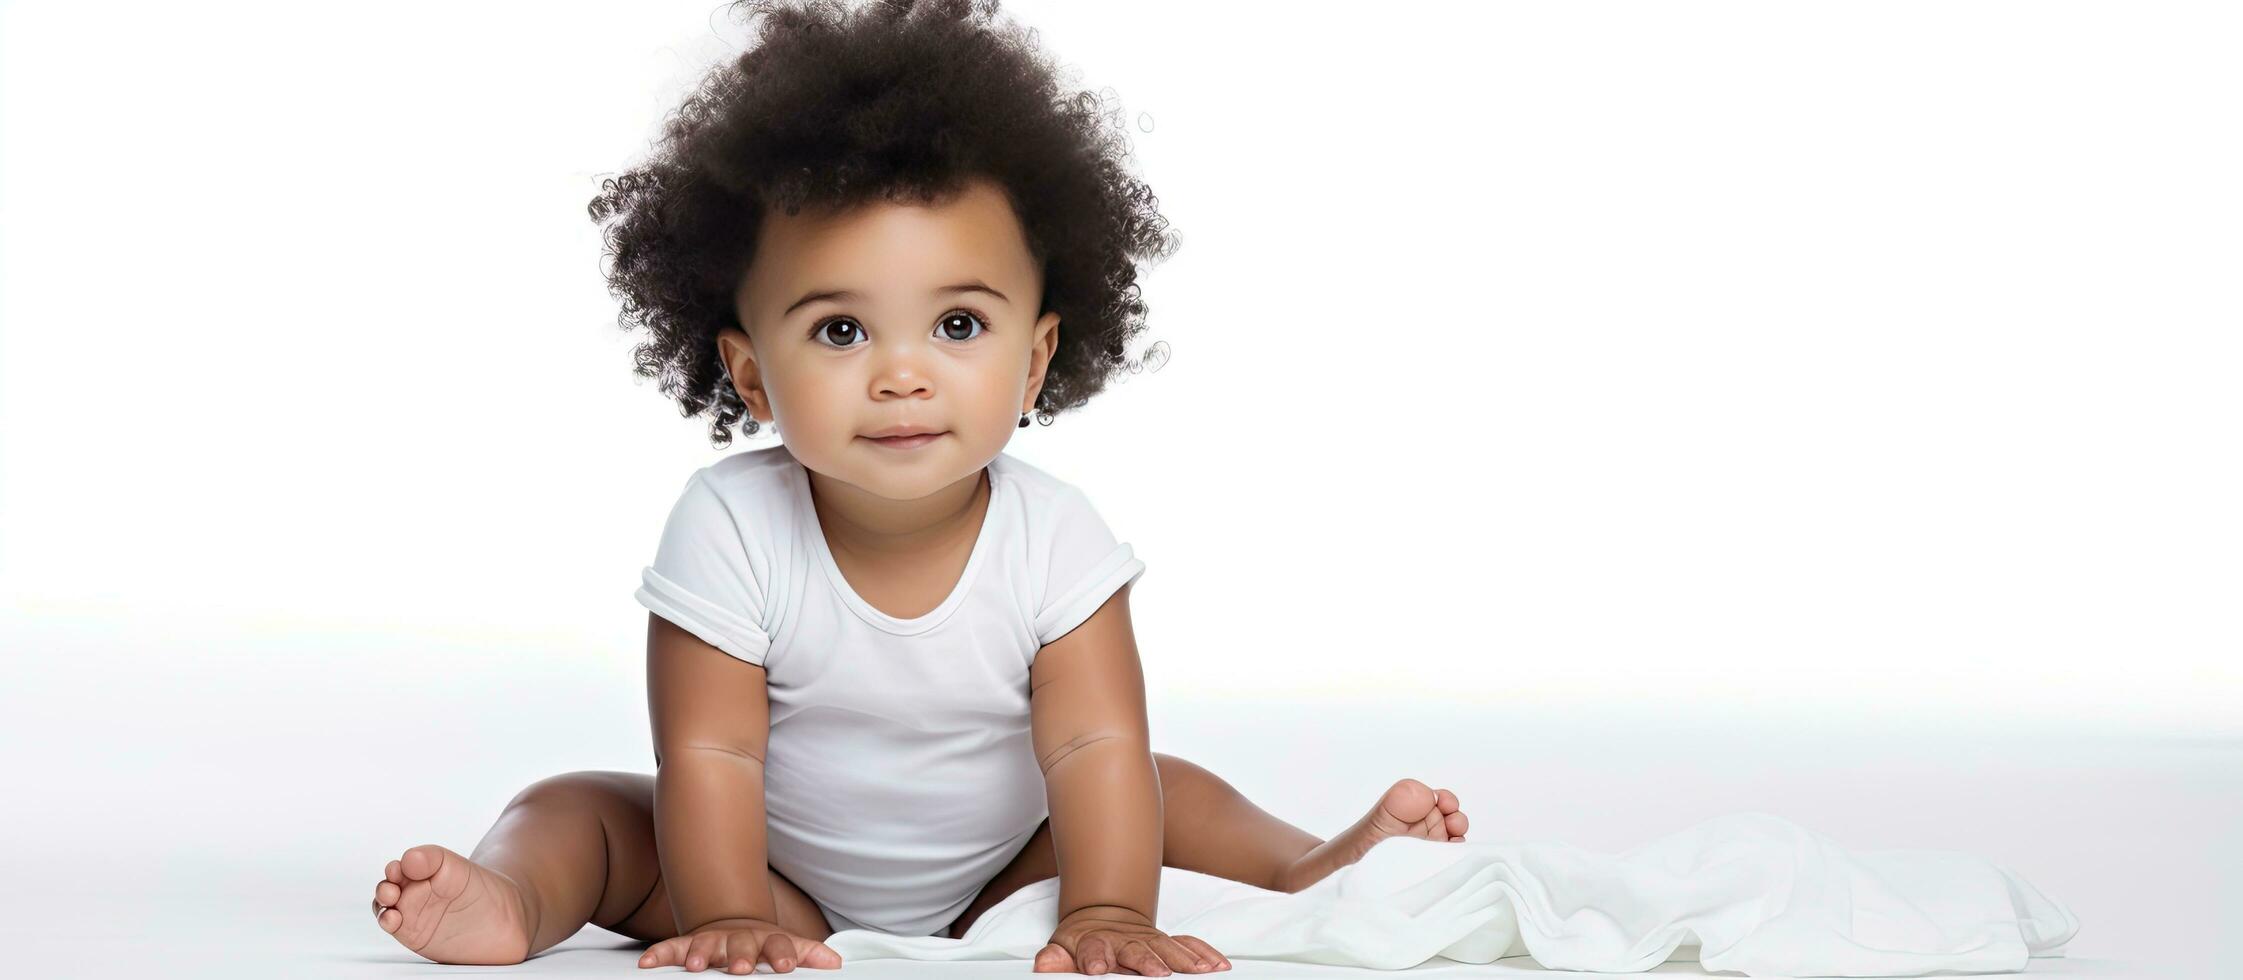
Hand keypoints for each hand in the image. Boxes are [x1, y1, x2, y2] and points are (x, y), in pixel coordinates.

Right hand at [638, 916, 842, 973]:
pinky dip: (660, 954)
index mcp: (767, 940)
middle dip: (740, 956)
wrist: (733, 922)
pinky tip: (648, 962)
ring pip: (706, 945)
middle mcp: (739, 939)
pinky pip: (672, 948)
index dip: (783, 954)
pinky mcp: (689, 944)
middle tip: (740, 968)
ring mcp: (713, 940)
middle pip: (741, 945)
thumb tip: (837, 963)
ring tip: (698, 966)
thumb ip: (809, 954)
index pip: (779, 945)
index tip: (785, 965)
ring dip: (701, 954)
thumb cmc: (763, 943)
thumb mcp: (788, 946)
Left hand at [1034, 905, 1230, 974]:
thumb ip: (1055, 960)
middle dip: (1148, 961)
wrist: (1103, 916)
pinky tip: (1217, 965)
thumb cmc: (1083, 942)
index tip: (1096, 967)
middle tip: (1159, 973)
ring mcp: (1149, 939)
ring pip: (1168, 948)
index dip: (1093, 957)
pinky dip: (1203, 953)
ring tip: (1199, 972)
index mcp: (1096, 941)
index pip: (1093, 948)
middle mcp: (1126, 939)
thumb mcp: (1062, 949)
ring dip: (1185, 960)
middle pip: (1137, 949)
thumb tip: (1042, 965)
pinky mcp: (1166, 942)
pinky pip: (1188, 945)